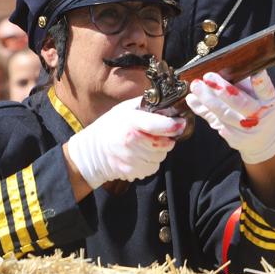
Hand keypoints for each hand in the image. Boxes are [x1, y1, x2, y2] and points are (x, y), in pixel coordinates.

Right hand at [64, 97, 186, 189]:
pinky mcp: (132, 172)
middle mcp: (131, 142)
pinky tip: (141, 154)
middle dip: (167, 139)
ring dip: (160, 151)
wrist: (94, 150)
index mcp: (130, 123)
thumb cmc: (112, 126)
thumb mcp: (125, 108)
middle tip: (161, 134)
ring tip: (148, 144)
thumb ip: (146, 104)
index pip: (156, 125)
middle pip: (163, 144)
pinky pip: (152, 168)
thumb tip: (167, 101)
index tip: (181, 123)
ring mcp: (131, 159)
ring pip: (160, 157)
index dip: (172, 125)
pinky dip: (152, 162)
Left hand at [187, 71, 274, 164]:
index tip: (255, 71)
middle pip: (241, 103)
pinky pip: (214, 121)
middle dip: (223, 90)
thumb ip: (250, 84)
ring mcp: (245, 130)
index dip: (260, 81)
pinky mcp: (233, 137)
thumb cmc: (263, 110)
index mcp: (270, 102)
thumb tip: (228, 66)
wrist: (265, 139)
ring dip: (207, 99)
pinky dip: (201, 109)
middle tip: (208, 76)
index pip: (265, 90)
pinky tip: (192, 99)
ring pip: (224, 113)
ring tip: (196, 86)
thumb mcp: (265, 97)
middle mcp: (258, 117)